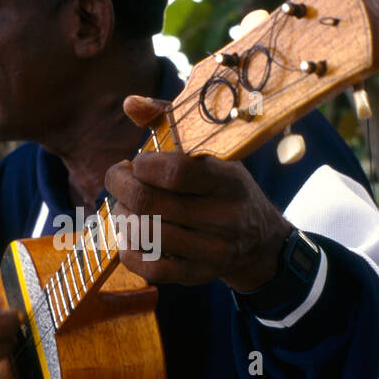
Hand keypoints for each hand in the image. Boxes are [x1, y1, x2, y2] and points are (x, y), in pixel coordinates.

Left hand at [103, 96, 292, 290]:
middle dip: (121, 187)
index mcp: (227, 181)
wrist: (260, 241)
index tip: (137, 162)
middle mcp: (223, 218)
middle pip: (150, 203)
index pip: (175, 172)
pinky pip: (151, 269)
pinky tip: (129, 237)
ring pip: (146, 234)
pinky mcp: (198, 275)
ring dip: (123, 217)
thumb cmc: (224, 188)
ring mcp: (211, 250)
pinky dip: (129, 252)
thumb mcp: (211, 152)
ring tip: (126, 207)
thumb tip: (130, 103)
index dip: (142, 165)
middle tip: (118, 180)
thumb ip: (169, 122)